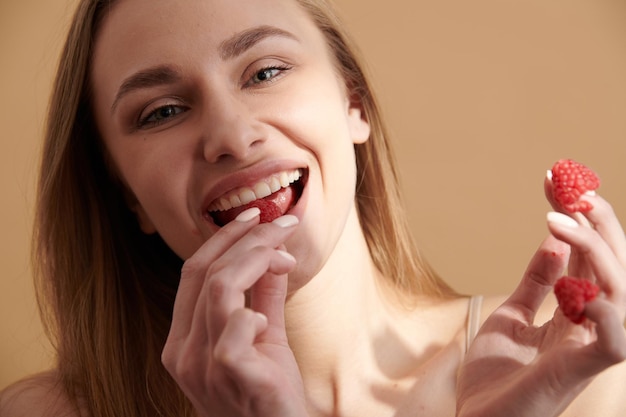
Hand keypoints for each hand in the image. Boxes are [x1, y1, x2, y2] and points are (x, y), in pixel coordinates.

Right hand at [161, 210, 307, 416]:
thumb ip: (261, 297)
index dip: (223, 238)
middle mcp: (182, 351)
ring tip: (286, 257)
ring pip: (221, 288)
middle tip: (284, 225)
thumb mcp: (263, 338)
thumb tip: (271, 253)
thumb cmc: (268, 394)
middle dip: (250, 239)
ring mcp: (202, 365)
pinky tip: (267, 321)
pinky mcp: (230, 376)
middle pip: (209, 272)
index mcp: (182, 339)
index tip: (254, 216)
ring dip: (259, 259)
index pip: (193, 271)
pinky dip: (254, 312)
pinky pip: (235, 329)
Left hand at [456, 185, 625, 416]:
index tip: (556, 178)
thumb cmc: (495, 376)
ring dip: (595, 251)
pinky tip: (582, 289)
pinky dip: (607, 313)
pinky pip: (615, 342)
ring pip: (621, 292)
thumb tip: (551, 240)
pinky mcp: (577, 373)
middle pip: (612, 265)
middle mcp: (590, 326)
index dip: (577, 216)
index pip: (585, 255)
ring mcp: (586, 349)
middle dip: (597, 222)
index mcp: (575, 313)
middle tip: (571, 187)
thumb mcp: (511, 316)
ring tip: (561, 220)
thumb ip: (536, 283)